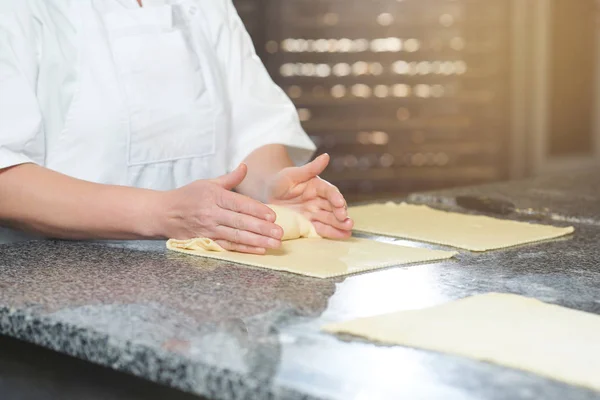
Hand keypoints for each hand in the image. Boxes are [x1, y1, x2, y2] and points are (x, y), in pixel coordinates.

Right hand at [160, 164, 282, 253]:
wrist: (162, 213)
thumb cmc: (187, 196)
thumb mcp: (207, 183)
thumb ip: (229, 179)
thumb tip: (245, 167)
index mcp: (213, 196)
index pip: (239, 204)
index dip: (257, 210)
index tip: (273, 216)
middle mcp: (211, 213)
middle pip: (240, 222)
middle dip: (262, 229)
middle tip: (280, 233)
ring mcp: (208, 229)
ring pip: (236, 237)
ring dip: (257, 242)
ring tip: (274, 244)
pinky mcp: (204, 242)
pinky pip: (227, 247)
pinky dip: (244, 250)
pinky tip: (258, 251)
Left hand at [266, 154, 352, 238]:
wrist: (268, 195)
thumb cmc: (280, 181)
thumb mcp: (292, 174)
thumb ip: (310, 168)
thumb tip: (326, 156)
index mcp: (318, 186)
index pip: (329, 191)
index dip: (335, 197)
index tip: (339, 203)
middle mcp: (320, 200)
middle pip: (333, 207)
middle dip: (341, 213)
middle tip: (346, 219)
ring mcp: (315, 213)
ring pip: (330, 219)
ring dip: (340, 224)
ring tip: (348, 230)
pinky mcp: (310, 224)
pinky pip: (321, 228)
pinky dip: (332, 233)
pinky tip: (342, 236)